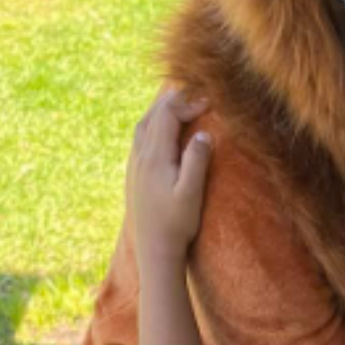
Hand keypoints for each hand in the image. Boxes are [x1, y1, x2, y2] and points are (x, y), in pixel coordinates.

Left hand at [128, 87, 211, 264]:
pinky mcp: (134, 174)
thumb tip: (203, 134)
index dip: (188, 102)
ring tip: (181, 104)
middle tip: (198, 92)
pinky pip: (140, 138)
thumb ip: (197, 161)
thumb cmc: (177, 224)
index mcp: (154, 157)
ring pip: (144, 125)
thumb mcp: (191, 194)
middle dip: (175, 99)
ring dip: (162, 110)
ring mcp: (135, 165)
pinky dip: (154, 124)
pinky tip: (165, 130)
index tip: (210, 101)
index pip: (167, 114)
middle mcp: (140, 157)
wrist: (154, 251)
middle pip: (153, 114)